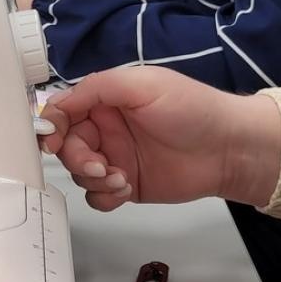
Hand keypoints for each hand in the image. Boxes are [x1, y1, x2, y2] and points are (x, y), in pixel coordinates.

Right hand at [39, 66, 280, 210]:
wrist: (229, 149)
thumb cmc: (194, 109)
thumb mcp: (143, 84)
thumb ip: (98, 87)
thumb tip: (59, 101)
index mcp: (107, 100)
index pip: (64, 111)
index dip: (52, 127)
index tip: (51, 141)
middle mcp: (107, 129)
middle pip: (67, 146)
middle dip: (77, 158)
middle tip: (98, 165)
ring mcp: (116, 158)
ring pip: (79, 174)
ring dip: (93, 179)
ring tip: (120, 178)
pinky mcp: (127, 185)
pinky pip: (97, 197)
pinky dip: (104, 196)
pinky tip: (124, 189)